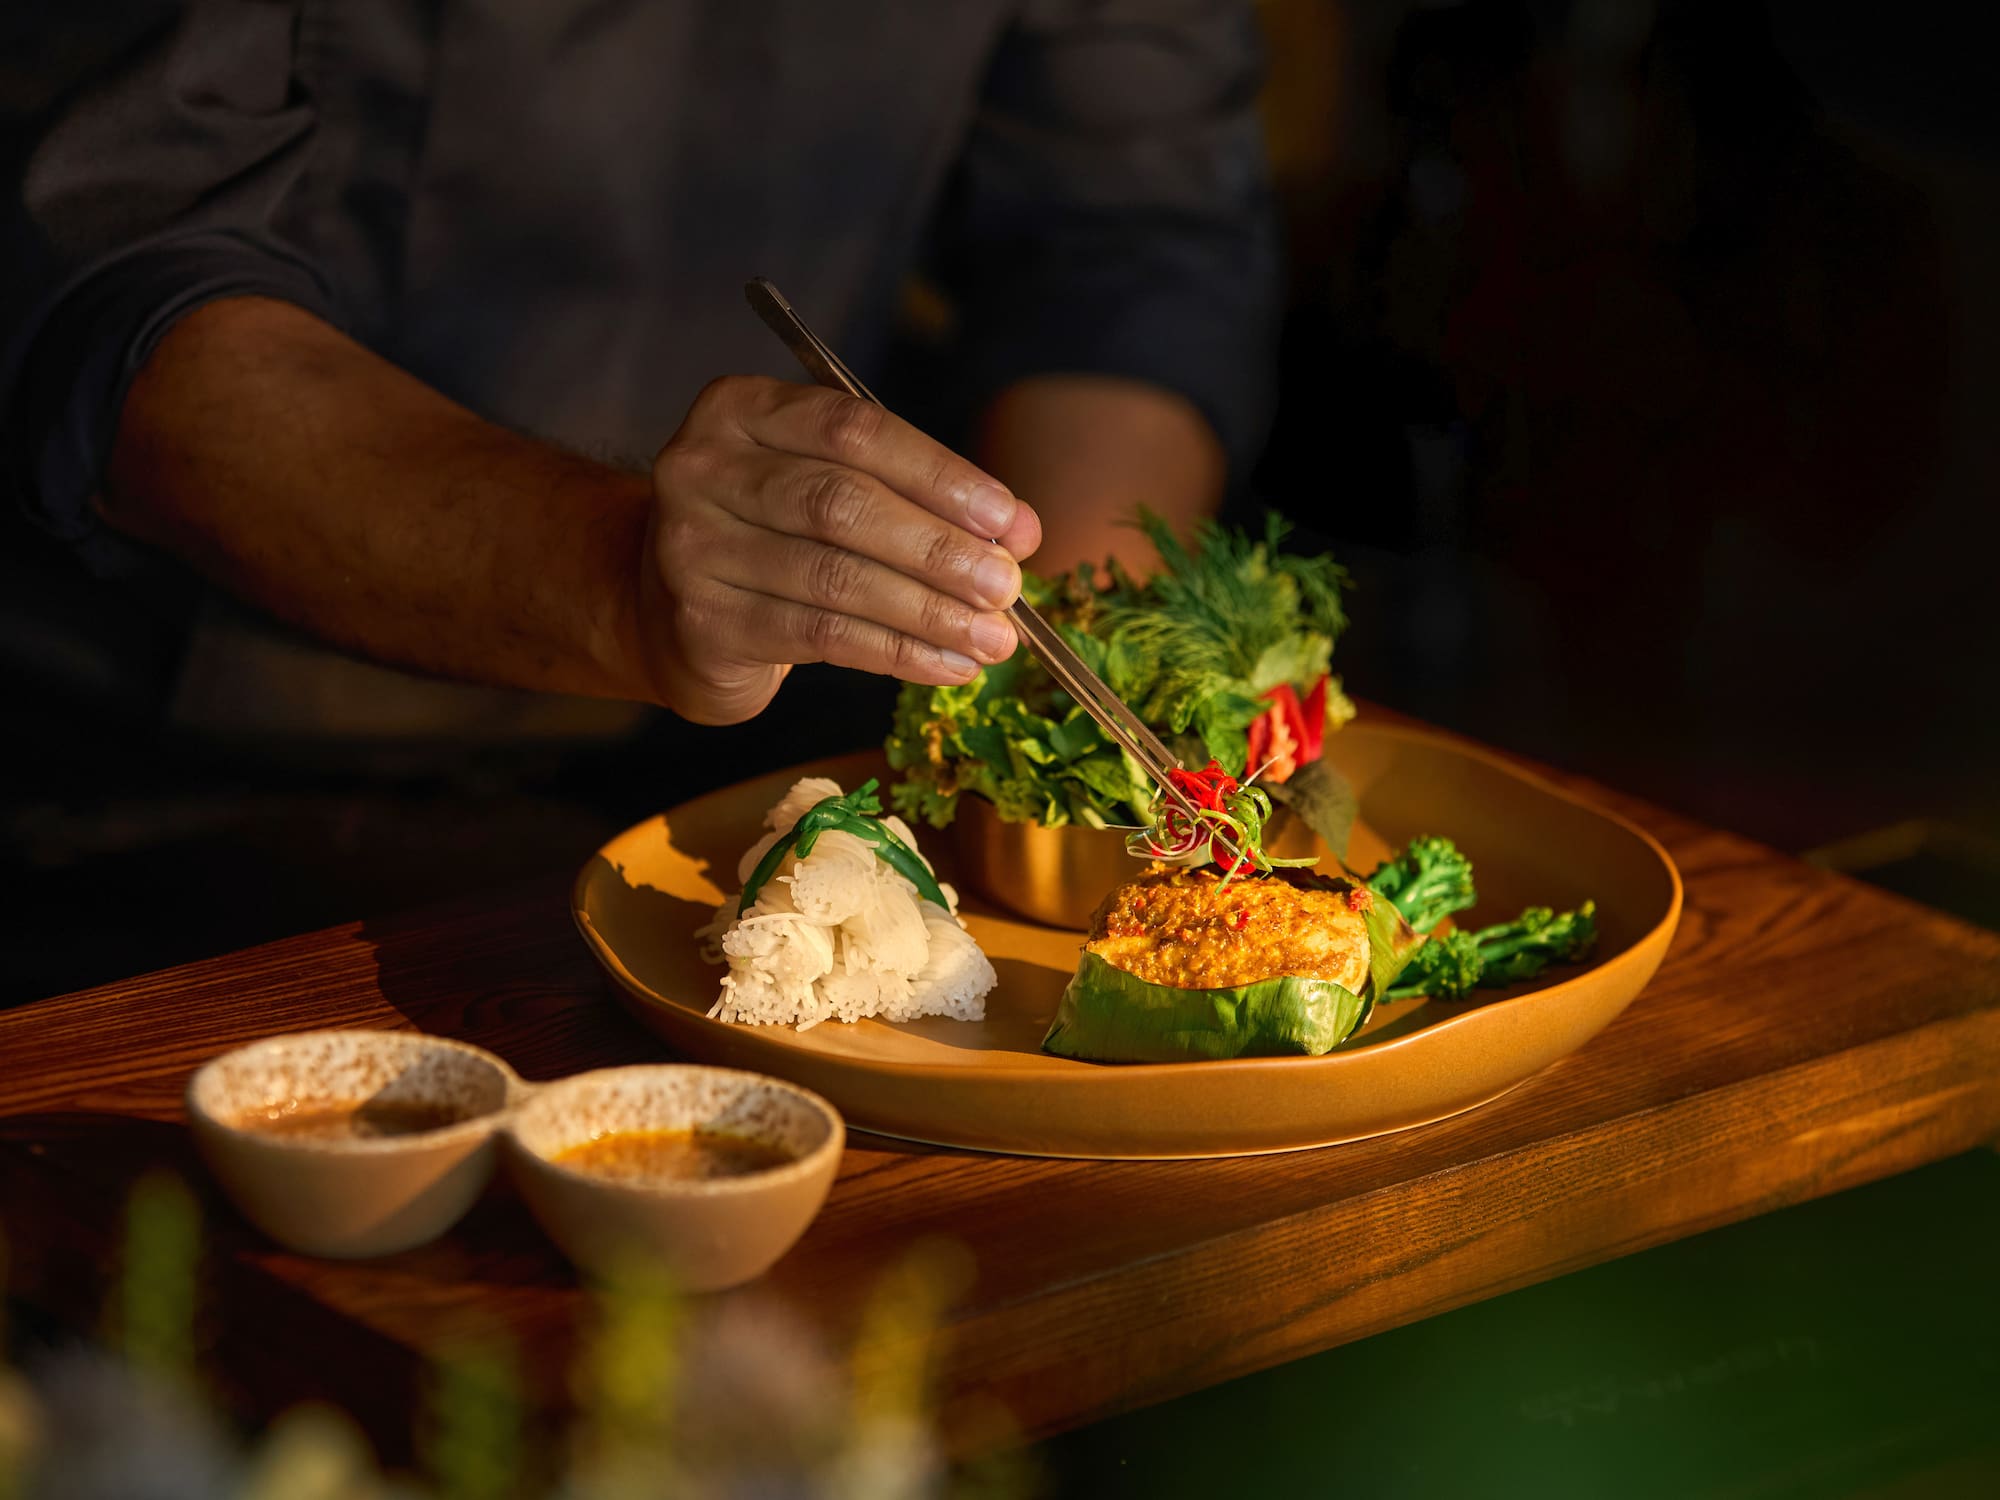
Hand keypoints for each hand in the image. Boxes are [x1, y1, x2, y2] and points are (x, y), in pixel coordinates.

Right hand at [633, 376, 1041, 723]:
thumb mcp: (826, 489)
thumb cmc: (773, 538)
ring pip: (835, 578)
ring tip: (992, 640)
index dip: (940, 475)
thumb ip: (910, 496)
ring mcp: (693, 548)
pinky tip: (947, 665)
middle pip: (842, 504)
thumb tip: (1017, 533)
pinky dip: (897, 652)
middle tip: (1007, 588)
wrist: (664, 611)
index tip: (1009, 520)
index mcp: (741, 410)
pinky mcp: (703, 623)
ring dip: (929, 612)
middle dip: (939, 550)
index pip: (854, 430)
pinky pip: (821, 635)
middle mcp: (703, 470)